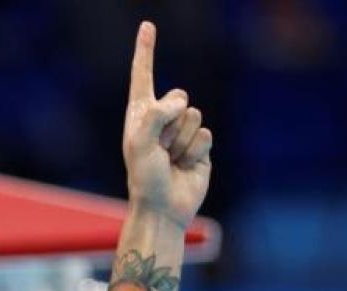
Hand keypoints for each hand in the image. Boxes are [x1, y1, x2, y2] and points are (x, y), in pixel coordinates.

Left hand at [121, 22, 212, 228]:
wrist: (164, 209)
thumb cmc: (144, 179)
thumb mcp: (140, 145)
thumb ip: (155, 117)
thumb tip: (183, 101)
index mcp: (140, 114)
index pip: (143, 75)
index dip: (146, 50)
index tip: (148, 25)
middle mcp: (162, 120)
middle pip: (180, 96)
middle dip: (171, 122)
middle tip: (160, 149)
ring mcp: (183, 132)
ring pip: (195, 116)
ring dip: (182, 141)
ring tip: (171, 160)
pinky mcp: (201, 147)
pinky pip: (207, 134)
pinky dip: (196, 151)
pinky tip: (185, 166)